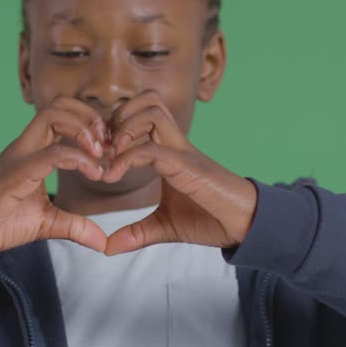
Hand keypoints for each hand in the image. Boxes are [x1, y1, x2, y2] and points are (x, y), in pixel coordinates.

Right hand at [0, 95, 113, 273]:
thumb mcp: (46, 224)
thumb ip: (75, 227)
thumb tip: (104, 242)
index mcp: (32, 151)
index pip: (63, 115)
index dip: (92, 126)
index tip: (111, 153)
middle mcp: (24, 146)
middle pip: (59, 104)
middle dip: (91, 118)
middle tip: (108, 148)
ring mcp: (18, 156)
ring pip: (52, 115)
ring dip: (84, 129)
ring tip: (100, 156)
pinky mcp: (14, 174)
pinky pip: (50, 153)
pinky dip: (78, 158)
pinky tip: (93, 174)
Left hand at [98, 90, 257, 256]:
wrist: (246, 226)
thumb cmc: (211, 219)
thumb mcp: (165, 227)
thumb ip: (136, 233)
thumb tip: (108, 248)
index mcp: (169, 151)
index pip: (141, 114)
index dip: (114, 127)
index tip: (99, 157)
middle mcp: (176, 144)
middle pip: (147, 99)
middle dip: (117, 118)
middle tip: (103, 150)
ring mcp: (183, 151)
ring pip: (151, 110)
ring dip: (123, 130)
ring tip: (110, 159)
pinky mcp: (188, 167)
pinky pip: (153, 150)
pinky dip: (127, 159)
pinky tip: (114, 176)